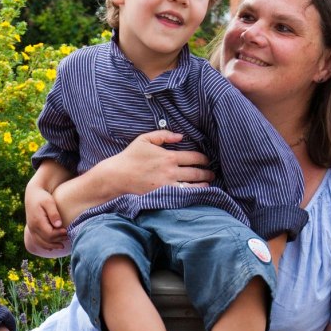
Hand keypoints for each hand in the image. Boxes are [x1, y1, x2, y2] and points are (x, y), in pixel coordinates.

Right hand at [25, 185, 69, 256]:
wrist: (33, 194)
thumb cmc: (43, 197)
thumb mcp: (49, 202)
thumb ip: (54, 213)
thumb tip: (59, 225)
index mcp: (37, 221)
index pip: (49, 234)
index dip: (59, 235)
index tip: (67, 231)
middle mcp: (32, 227)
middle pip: (46, 240)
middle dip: (58, 240)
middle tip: (68, 237)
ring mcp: (31, 229)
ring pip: (41, 243)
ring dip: (52, 245)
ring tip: (62, 246)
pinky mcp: (32, 230)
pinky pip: (37, 241)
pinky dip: (45, 245)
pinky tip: (52, 247)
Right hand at [94, 130, 213, 192]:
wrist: (117, 176)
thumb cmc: (130, 157)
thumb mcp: (145, 139)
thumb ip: (164, 135)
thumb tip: (181, 136)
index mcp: (169, 156)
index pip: (194, 157)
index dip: (204, 158)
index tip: (207, 160)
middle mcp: (171, 171)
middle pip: (197, 172)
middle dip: (207, 172)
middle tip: (212, 172)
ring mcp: (168, 185)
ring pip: (193, 185)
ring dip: (204, 184)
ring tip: (208, 183)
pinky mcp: (164, 195)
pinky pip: (183, 196)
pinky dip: (194, 194)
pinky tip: (198, 193)